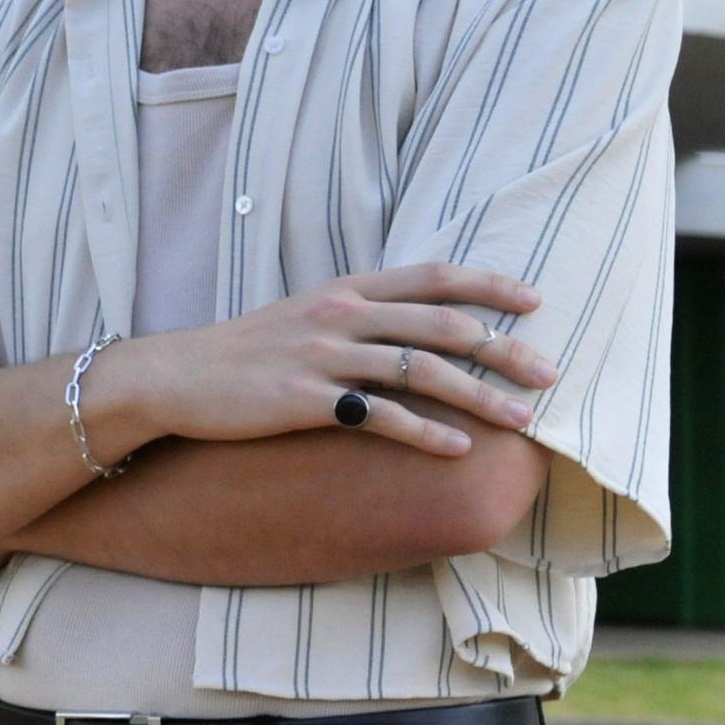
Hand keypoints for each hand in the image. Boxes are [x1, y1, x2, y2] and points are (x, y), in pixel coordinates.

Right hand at [117, 261, 561, 458]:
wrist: (174, 377)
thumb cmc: (244, 353)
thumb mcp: (304, 317)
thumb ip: (359, 316)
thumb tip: (418, 331)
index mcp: (344, 290)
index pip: (432, 275)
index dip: (489, 284)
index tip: (536, 301)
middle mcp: (339, 316)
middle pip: (441, 324)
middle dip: (503, 348)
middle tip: (550, 373)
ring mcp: (322, 356)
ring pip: (421, 370)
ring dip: (480, 395)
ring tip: (522, 420)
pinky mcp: (303, 399)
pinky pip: (377, 415)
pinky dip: (424, 432)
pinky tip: (456, 449)